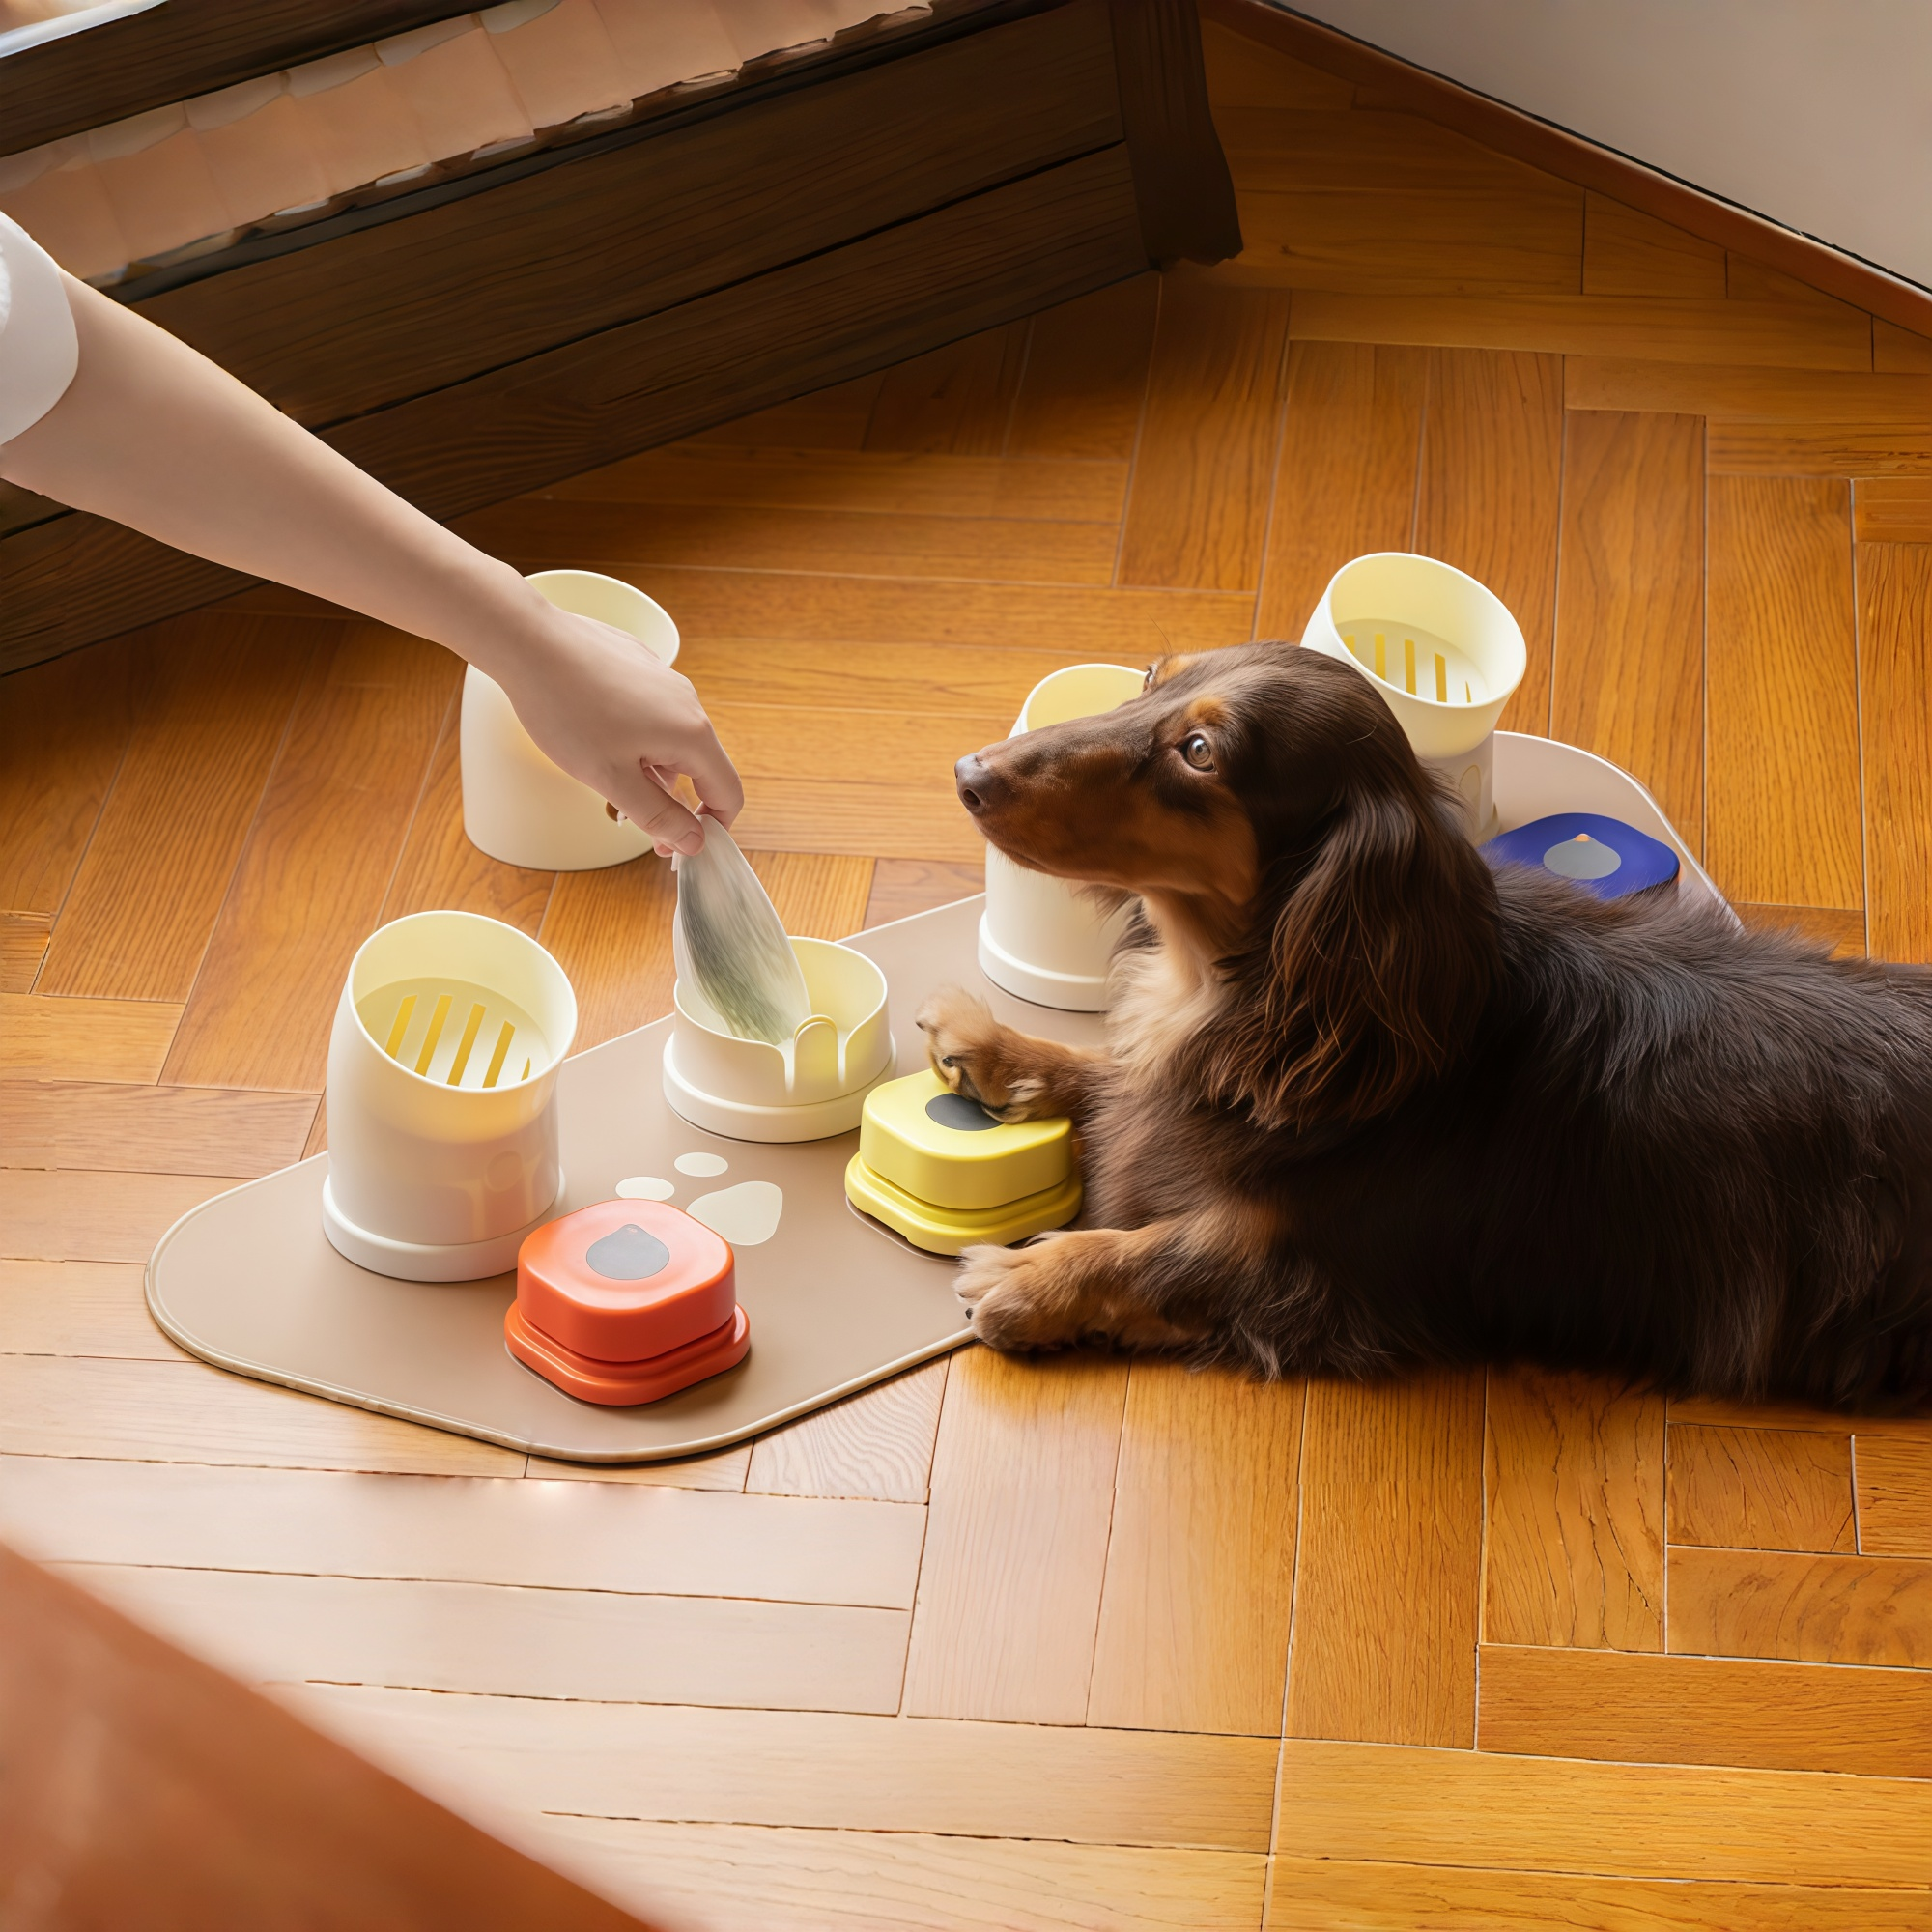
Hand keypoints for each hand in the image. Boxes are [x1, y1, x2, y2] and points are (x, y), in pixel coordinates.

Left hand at [494, 599, 741, 857]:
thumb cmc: (566, 709)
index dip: (712, 827)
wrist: (530, 642)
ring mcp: (666, 680)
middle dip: (673, 801)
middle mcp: (688, 703)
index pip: (728, 792)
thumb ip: (658, 815)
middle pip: (700, 767)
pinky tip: (596, 736)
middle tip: (634, 822)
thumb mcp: (611, 779)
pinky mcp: (642, 667)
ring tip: (603, 773)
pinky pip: (653, 714)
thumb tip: (695, 841)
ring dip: (651, 769)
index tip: (682, 845)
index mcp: (691, 734)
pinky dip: (637, 737)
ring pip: (673, 740)